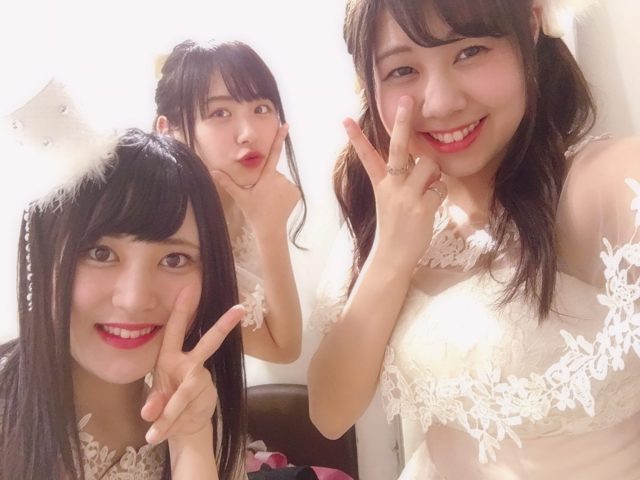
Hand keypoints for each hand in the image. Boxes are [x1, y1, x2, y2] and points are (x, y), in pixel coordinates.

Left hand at [141, 288, 243, 444]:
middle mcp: (189, 363)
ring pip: (186, 393)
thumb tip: (149, 412)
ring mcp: (201, 378)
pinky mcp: (207, 395)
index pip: (176, 329)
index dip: (183, 310)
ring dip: (169, 416)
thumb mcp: (154, 400)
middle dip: (223, 326)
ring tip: (152, 436)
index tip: (190, 288)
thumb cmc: (165, 401)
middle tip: (239, 309)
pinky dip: (173, 425)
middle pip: (209, 342)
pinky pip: (188, 410)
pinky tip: (164, 433)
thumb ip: (154, 403)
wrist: (184, 426)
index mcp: (170, 357)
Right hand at [211, 124, 300, 238]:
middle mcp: (280, 179)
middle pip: (272, 173)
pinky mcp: (296, 192)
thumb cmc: (254, 213)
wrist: (271, 229)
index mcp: (266, 177)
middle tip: (262, 196)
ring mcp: (289, 185)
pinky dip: (283, 193)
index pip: (273, 154)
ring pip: (280, 181)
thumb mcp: (240, 197)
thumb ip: (227, 182)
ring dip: (275, 187)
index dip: (279, 138)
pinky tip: (278, 203)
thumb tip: (213, 171)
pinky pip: (287, 188)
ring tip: (270, 201)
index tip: (285, 125)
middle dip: (267, 180)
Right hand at [344, 96, 445, 271]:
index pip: (367, 156)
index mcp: (380, 184)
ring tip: (427, 189)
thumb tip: (421, 160)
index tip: (346, 120)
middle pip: (399, 148)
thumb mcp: (389, 200)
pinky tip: (431, 204)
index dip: (357, 138)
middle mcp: (391, 186)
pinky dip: (440, 193)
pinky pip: (440, 187)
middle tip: (407, 100)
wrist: (393, 255)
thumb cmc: (394, 227)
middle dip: (403, 122)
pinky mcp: (421, 207)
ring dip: (434, 174)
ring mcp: (405, 196)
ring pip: (429, 165)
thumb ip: (400, 179)